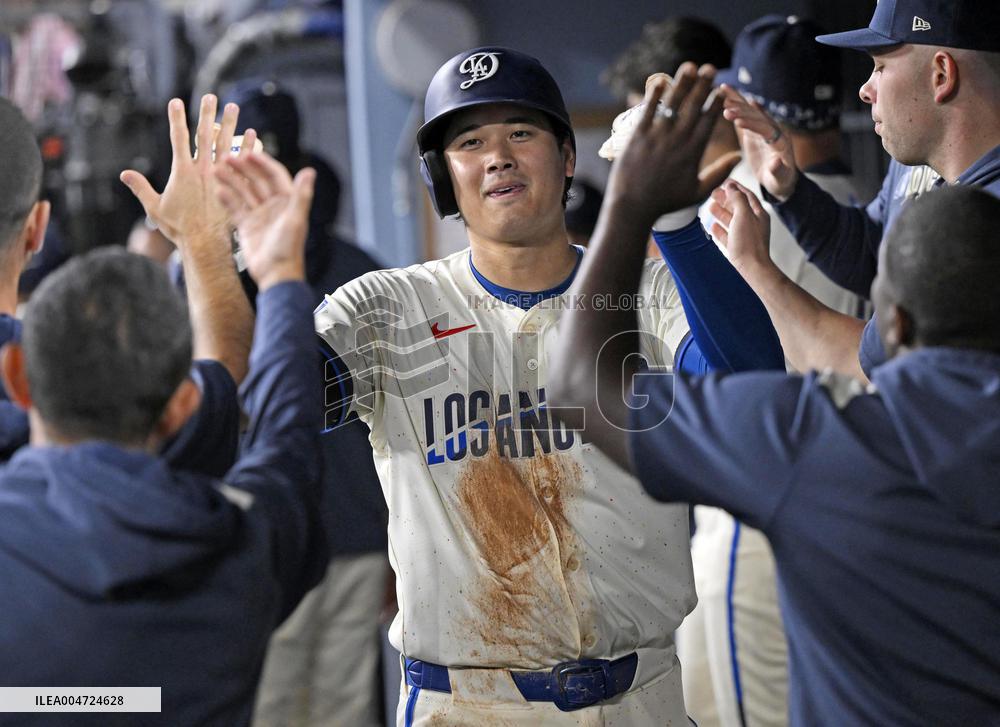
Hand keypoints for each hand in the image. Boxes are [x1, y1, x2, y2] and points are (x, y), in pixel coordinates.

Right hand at [120, 95, 256, 246]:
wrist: (204, 244)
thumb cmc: (179, 228)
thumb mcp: (155, 208)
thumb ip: (141, 188)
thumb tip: (124, 174)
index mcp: (182, 171)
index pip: (178, 138)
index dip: (176, 118)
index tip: (175, 101)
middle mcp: (203, 170)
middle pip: (205, 135)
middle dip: (207, 114)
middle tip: (211, 96)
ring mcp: (221, 177)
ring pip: (226, 144)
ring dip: (230, 124)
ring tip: (234, 106)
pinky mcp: (235, 186)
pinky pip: (244, 163)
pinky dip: (249, 147)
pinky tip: (255, 135)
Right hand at [215, 151, 314, 289]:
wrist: (275, 274)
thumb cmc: (288, 248)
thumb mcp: (295, 219)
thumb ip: (301, 195)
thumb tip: (310, 170)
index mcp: (287, 202)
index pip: (274, 175)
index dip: (262, 163)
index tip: (248, 152)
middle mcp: (274, 206)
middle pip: (257, 181)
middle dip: (243, 168)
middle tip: (226, 156)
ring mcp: (260, 216)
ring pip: (244, 193)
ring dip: (231, 180)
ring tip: (215, 169)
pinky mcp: (248, 226)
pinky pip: (235, 209)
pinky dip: (227, 199)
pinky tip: (217, 190)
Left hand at [605, 63, 737, 224]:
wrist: (632, 208)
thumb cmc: (666, 202)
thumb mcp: (698, 193)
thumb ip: (720, 174)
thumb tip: (739, 157)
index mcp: (693, 153)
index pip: (708, 121)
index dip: (716, 103)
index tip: (723, 89)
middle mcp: (677, 141)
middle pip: (693, 108)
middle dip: (703, 86)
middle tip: (711, 67)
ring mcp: (656, 137)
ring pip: (672, 105)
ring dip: (682, 84)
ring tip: (690, 65)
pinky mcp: (637, 137)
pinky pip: (647, 111)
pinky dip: (654, 96)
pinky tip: (660, 81)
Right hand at [708, 179, 773, 276]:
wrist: (751, 268)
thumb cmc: (749, 242)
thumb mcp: (744, 215)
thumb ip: (737, 199)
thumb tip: (731, 187)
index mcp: (758, 214)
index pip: (747, 195)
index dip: (736, 188)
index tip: (725, 182)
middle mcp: (752, 223)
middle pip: (738, 207)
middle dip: (726, 199)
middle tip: (714, 193)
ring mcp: (744, 236)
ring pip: (731, 221)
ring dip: (721, 213)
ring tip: (710, 206)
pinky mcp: (737, 247)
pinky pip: (727, 236)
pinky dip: (720, 229)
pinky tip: (712, 226)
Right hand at [720, 86, 798, 200]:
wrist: (781, 179)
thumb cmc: (780, 182)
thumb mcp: (780, 180)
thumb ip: (778, 170)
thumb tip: (776, 162)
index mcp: (780, 141)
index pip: (766, 129)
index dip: (752, 125)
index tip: (737, 122)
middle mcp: (773, 130)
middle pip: (757, 116)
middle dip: (742, 111)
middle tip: (726, 108)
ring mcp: (764, 128)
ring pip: (750, 111)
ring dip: (737, 102)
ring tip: (723, 93)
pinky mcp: (754, 130)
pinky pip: (744, 115)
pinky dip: (735, 105)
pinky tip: (726, 93)